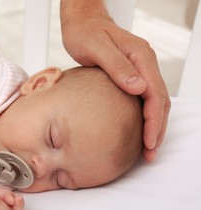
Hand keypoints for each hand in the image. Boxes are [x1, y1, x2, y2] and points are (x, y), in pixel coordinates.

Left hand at [61, 6, 169, 161]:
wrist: (82, 23)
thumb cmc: (85, 33)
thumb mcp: (96, 47)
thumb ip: (117, 66)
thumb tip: (139, 87)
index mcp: (140, 56)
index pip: (155, 92)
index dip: (153, 119)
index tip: (149, 140)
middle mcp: (144, 63)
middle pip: (160, 100)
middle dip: (157, 128)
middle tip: (150, 153)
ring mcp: (140, 69)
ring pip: (154, 101)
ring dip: (153, 125)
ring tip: (147, 148)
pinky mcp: (131, 74)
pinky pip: (144, 98)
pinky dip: (144, 116)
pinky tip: (137, 130)